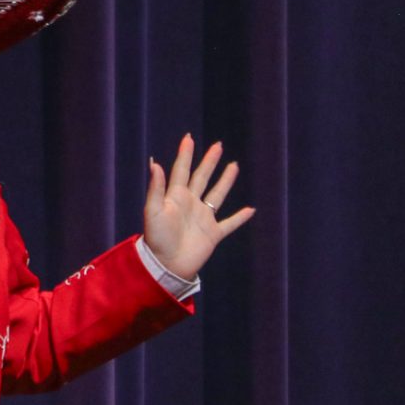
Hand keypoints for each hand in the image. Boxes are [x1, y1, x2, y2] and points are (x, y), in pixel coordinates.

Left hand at [143, 134, 254, 279]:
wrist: (166, 265)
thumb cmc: (156, 239)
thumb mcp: (153, 211)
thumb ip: (156, 188)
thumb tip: (154, 163)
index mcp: (175, 197)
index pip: (181, 171)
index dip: (185, 155)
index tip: (189, 138)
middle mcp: (190, 205)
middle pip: (202, 178)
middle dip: (209, 162)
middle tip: (218, 146)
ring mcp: (202, 219)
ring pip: (217, 195)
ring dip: (225, 181)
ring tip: (233, 166)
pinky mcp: (212, 234)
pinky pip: (229, 224)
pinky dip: (240, 217)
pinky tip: (251, 210)